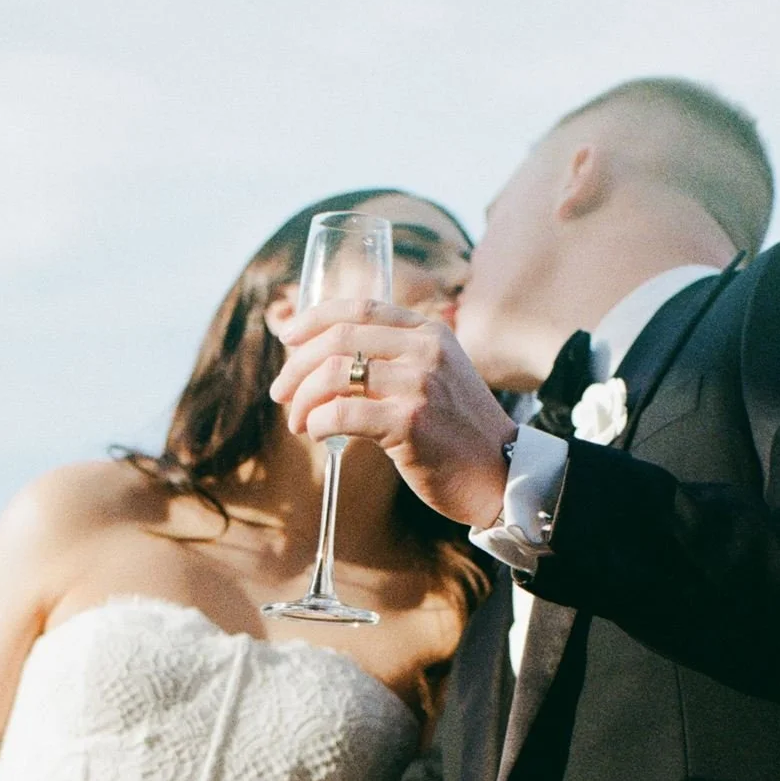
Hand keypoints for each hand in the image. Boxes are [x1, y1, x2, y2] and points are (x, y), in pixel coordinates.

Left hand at [271, 299, 516, 529]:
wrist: (499, 472)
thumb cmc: (457, 431)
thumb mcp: (437, 375)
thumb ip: (396, 358)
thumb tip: (328, 360)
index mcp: (428, 331)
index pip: (359, 308)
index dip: (314, 318)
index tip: (287, 338)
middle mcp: (424, 350)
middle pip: (338, 339)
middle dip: (296, 366)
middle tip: (280, 392)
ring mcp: (419, 385)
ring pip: (333, 375)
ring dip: (301, 400)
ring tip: (296, 422)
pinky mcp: (409, 423)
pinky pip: (341, 413)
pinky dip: (317, 423)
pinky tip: (316, 434)